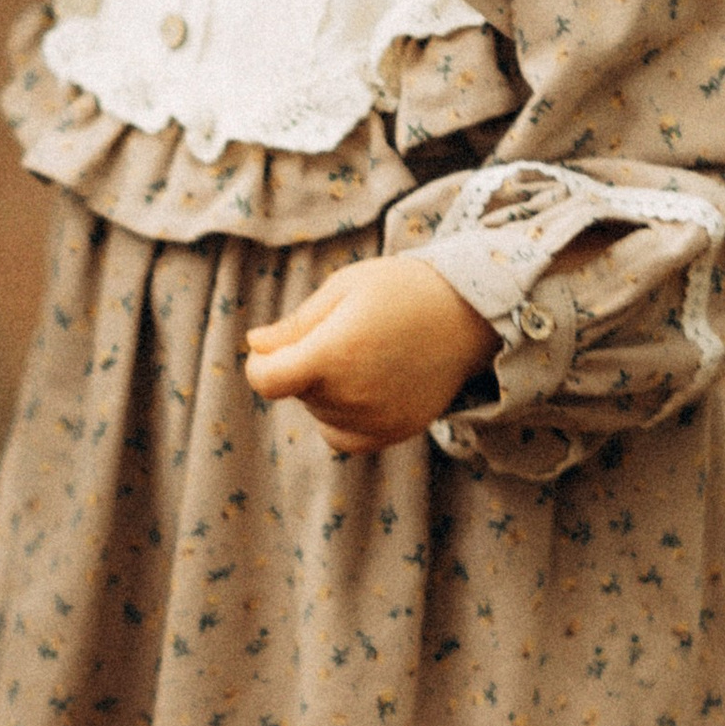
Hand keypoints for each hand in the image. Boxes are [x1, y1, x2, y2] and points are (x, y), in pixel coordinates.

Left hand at [243, 254, 499, 456]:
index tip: (272, 349)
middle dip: (303, 365)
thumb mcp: (343, 289)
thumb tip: (255, 345)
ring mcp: (376, 420)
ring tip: (364, 354)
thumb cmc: (401, 289)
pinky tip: (361, 388)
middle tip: (345, 332)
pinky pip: (342, 437)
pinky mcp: (395, 432)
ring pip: (319, 413)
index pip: (265, 380)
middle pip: (296, 392)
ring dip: (324, 390)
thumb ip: (296, 323)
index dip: (260, 364)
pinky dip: (340, 418)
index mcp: (333, 355)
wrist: (469, 314)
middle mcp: (352, 396)